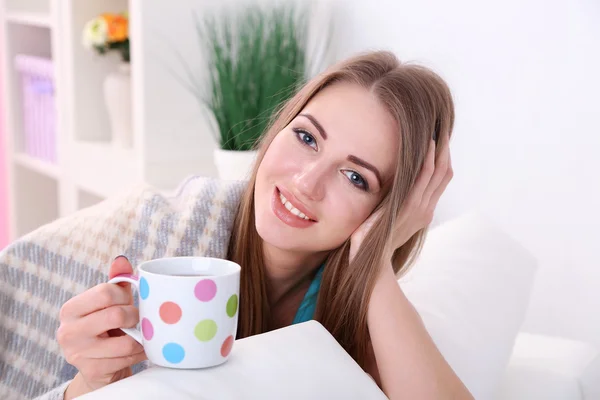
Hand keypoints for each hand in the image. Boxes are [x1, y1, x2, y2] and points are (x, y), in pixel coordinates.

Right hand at [57, 256, 146, 398]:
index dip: (124, 295)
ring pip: (125, 342)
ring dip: (141, 338)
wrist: (98, 364)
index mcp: (70, 309)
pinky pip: (127, 360)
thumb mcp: (109, 302)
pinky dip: (139, 353)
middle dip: (135, 316)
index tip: (128, 300)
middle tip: (138, 318)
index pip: (105, 293)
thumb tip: (121, 260)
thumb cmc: (106, 326)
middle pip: (116, 315)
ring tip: (143, 334)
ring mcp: (78, 354)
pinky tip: (140, 348)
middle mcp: (68, 331)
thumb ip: (116, 280)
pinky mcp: (92, 371)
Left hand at [350, 136, 452, 264]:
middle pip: (444, 173)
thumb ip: (394, 205)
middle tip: (443, 128)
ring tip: (438, 130)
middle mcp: (426, 209)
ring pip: (438, 172)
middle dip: (445, 150)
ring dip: (440, 150)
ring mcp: (420, 208)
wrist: (373, 263)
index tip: (440, 140)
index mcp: (423, 212)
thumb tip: (389, 188)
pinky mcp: (410, 207)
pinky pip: (423, 179)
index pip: (440, 181)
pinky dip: (428, 160)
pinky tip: (428, 145)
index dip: (443, 159)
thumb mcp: (389, 219)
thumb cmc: (375, 241)